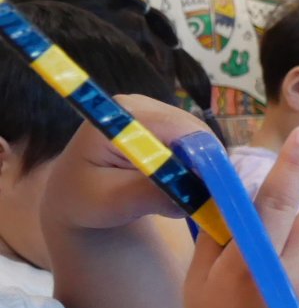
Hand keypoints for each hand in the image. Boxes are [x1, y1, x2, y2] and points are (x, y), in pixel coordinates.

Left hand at [42, 95, 208, 230]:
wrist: (73, 195)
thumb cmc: (84, 199)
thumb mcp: (112, 202)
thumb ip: (150, 194)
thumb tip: (195, 195)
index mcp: (120, 117)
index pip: (178, 128)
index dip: (203, 157)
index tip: (215, 191)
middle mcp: (140, 105)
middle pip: (195, 131)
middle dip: (206, 166)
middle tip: (206, 200)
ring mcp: (154, 112)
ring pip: (201, 139)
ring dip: (204, 169)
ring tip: (190, 196)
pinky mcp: (164, 125)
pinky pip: (196, 144)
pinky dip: (199, 167)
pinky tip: (185, 185)